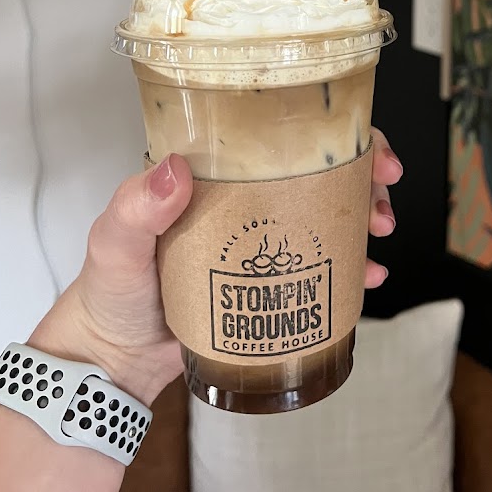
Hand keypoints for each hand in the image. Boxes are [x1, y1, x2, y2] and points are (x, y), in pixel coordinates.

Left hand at [29, 131, 402, 405]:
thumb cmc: (109, 290)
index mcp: (211, 172)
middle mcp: (243, 197)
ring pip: (328, 212)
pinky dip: (352, 268)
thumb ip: (136, 208)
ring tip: (380, 233)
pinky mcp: (270, 281)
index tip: (365, 147)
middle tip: (382, 197)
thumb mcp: (115, 242)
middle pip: (317, 170)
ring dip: (364, 215)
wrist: (114, 358)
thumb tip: (175, 170)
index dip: (331, 132)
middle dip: (362, 175)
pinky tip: (370, 277)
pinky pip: (322, 265)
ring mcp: (261, 238)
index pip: (276, 134)